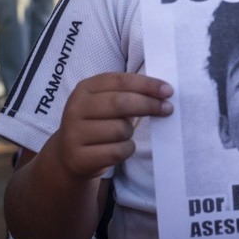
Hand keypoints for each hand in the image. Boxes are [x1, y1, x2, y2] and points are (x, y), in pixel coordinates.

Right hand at [53, 73, 172, 180]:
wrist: (70, 156)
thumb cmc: (98, 123)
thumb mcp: (106, 102)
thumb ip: (129, 93)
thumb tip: (163, 92)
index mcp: (85, 88)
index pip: (120, 81)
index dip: (147, 84)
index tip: (168, 91)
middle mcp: (75, 108)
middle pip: (120, 103)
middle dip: (149, 105)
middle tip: (168, 109)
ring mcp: (74, 134)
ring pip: (120, 130)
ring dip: (131, 133)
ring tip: (123, 134)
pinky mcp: (79, 157)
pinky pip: (117, 152)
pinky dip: (126, 149)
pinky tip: (119, 148)